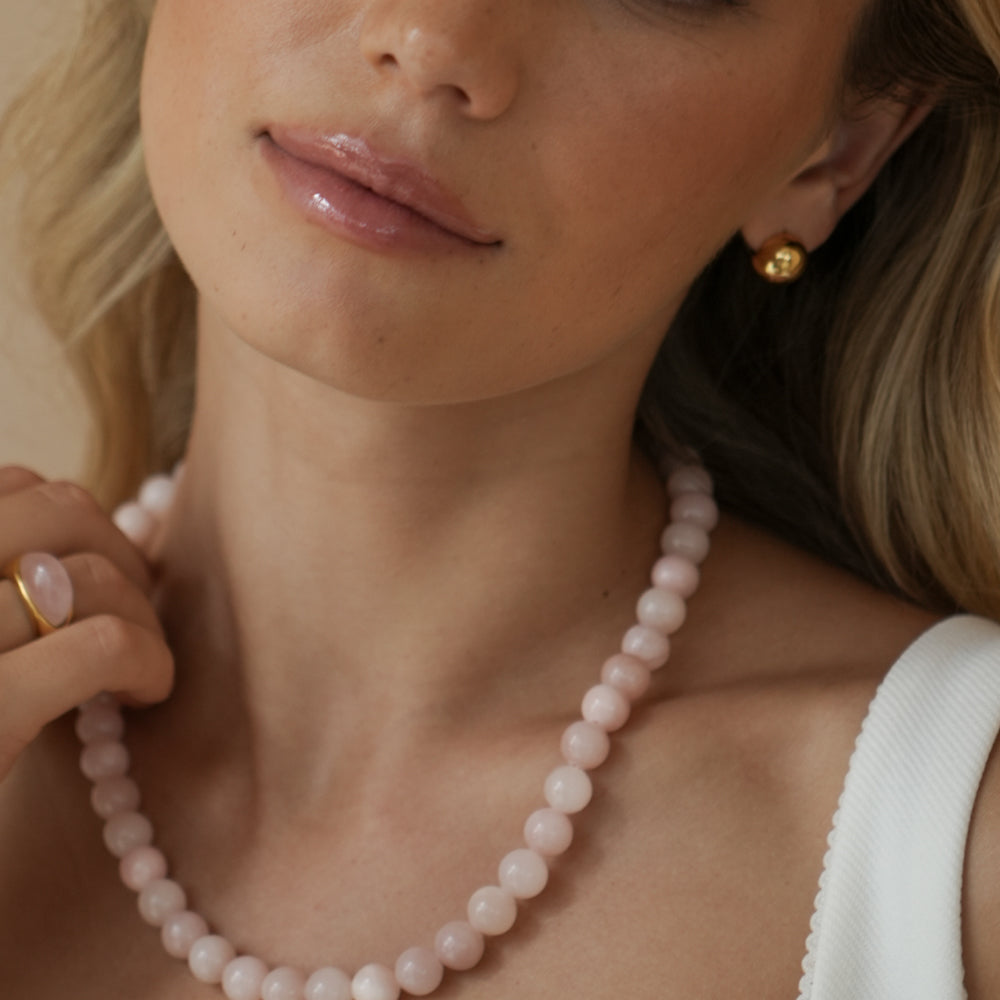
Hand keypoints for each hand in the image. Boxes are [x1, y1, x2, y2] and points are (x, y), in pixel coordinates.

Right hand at [0, 466, 173, 781]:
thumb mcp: (1, 645)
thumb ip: (15, 593)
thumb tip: (112, 543)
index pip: (14, 489)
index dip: (81, 525)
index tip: (105, 579)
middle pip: (58, 509)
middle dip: (122, 554)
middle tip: (137, 617)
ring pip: (88, 576)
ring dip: (146, 615)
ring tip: (142, 669)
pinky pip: (104, 644)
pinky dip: (150, 660)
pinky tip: (147, 693)